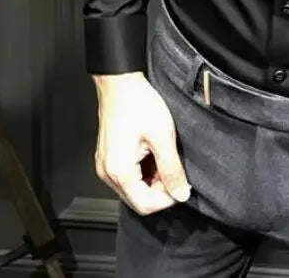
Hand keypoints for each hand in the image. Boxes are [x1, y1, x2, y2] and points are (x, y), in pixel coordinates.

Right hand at [92, 72, 191, 214]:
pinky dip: (143, 172)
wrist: (120, 83)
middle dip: (160, 191)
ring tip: (164, 157)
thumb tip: (181, 194)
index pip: (145, 205)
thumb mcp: (163, 136)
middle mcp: (107, 173)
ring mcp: (105, 166)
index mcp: (119, 171)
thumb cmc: (138, 104)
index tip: (183, 185)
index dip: (168, 199)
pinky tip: (154, 154)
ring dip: (152, 181)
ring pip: (133, 189)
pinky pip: (127, 177)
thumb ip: (172, 169)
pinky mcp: (108, 159)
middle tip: (175, 170)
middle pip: (138, 200)